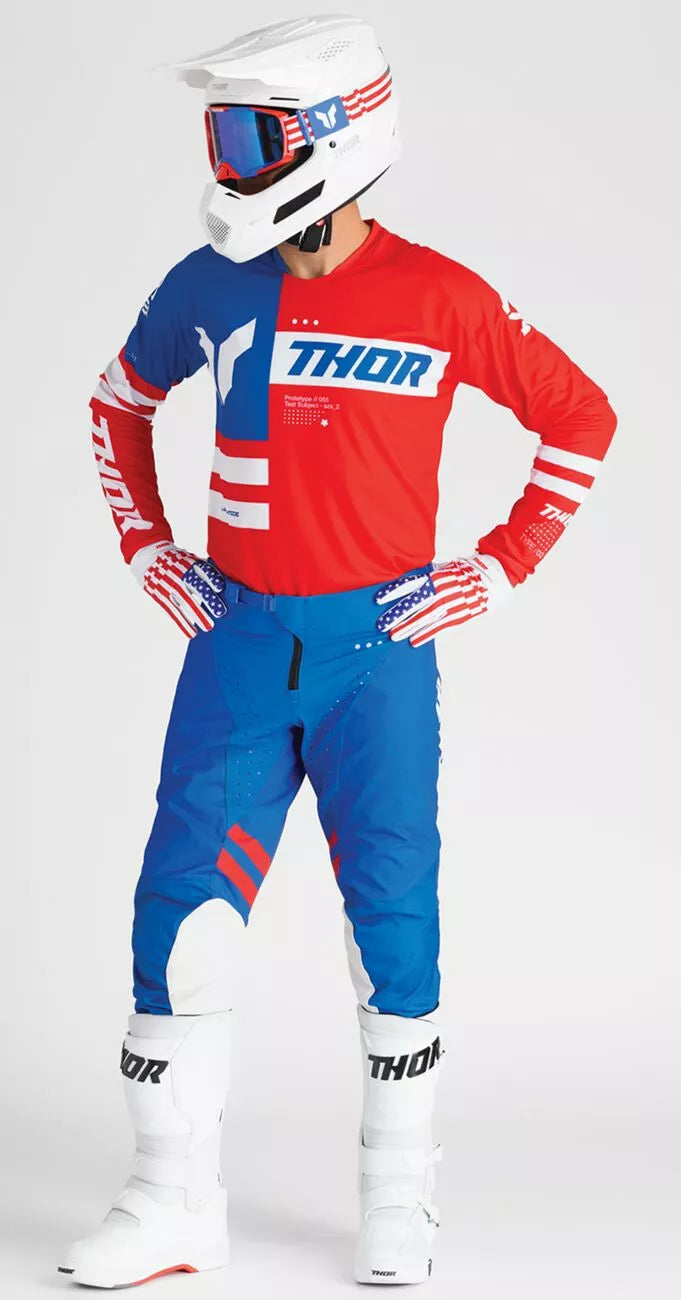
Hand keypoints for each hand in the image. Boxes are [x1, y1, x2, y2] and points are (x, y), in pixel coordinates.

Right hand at [130, 542, 227, 637]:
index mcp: (189, 564)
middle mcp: (181, 575)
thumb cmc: (175, 559)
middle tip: (220, 612)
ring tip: (208, 627)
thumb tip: (223, 579)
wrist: (148, 557)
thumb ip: (203, 569)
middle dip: (208, 600)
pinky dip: (183, 623)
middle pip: (196, 587)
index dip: (211, 578)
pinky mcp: (163, 597)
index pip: (202, 570)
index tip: (220, 587)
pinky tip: (192, 632)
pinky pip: (174, 611)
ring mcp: (171, 587)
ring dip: (198, 615)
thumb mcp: (188, 558)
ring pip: (186, 602)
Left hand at [375, 553, 512, 646]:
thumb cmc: (465, 571)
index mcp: (435, 576)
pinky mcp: (458, 615)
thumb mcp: (444, 568)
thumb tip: (407, 582)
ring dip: (408, 627)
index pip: (410, 584)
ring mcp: (450, 603)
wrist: (492, 577)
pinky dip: (426, 634)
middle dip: (397, 614)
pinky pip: (439, 627)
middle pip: (415, 603)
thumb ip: (427, 576)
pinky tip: (414, 641)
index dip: (394, 592)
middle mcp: (440, 590)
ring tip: (394, 636)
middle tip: (382, 624)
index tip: (378, 599)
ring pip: (425, 617)